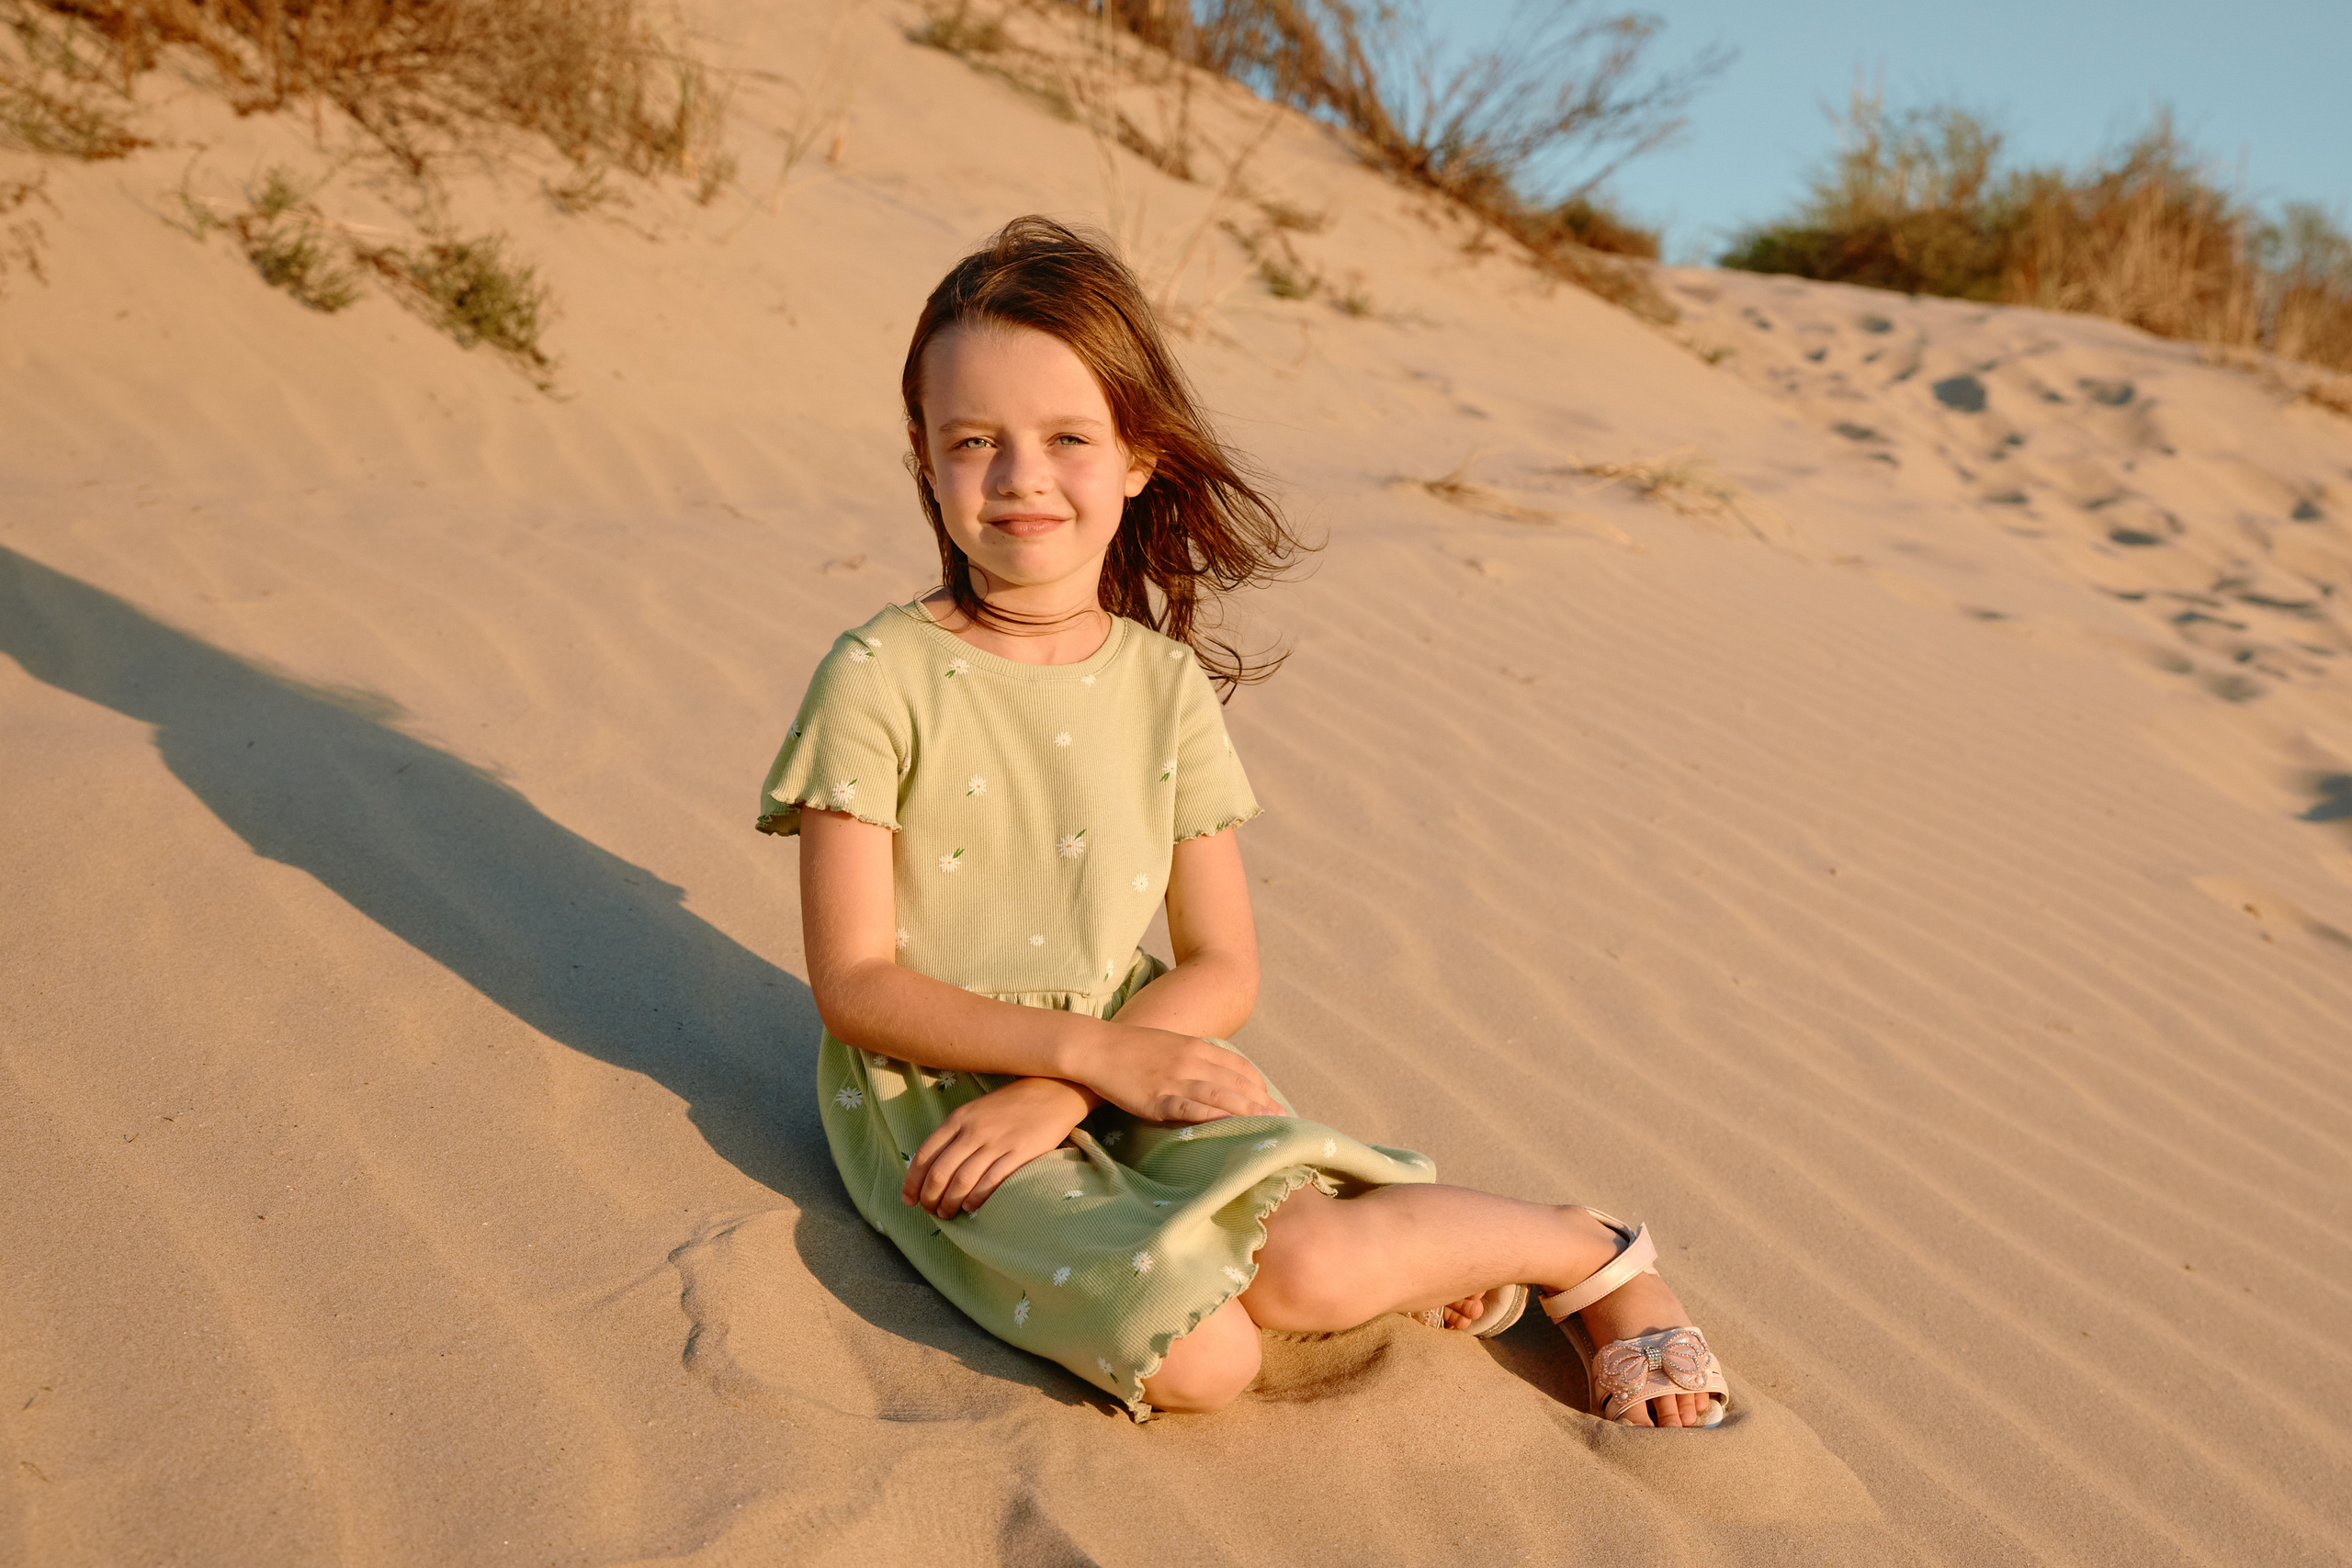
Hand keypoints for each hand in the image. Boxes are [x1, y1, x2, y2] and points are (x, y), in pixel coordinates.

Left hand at [904, 1077, 1091, 1217]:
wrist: (1053, 1092)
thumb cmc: (1011, 1105)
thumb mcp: (976, 1111)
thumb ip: (955, 1134)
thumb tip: (932, 1167)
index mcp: (959, 1119)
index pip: (924, 1155)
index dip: (912, 1182)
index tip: (909, 1199)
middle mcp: (973, 1130)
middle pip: (940, 1172)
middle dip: (929, 1197)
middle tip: (929, 1210)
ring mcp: (997, 1142)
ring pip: (962, 1181)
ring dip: (950, 1203)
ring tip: (947, 1213)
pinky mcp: (1019, 1154)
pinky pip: (990, 1183)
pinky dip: (975, 1200)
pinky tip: (971, 1208)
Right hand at [1078, 1027, 1281, 1123]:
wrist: (1096, 1047)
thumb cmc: (1130, 1049)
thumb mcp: (1170, 1046)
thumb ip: (1193, 1059)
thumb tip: (1212, 1078)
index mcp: (1196, 1047)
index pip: (1239, 1067)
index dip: (1260, 1086)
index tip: (1273, 1102)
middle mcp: (1192, 1060)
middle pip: (1237, 1083)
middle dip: (1262, 1102)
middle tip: (1283, 1120)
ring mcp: (1175, 1078)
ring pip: (1222, 1096)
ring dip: (1248, 1111)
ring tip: (1268, 1125)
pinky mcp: (1158, 1097)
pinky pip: (1191, 1108)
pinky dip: (1214, 1117)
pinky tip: (1230, 1125)